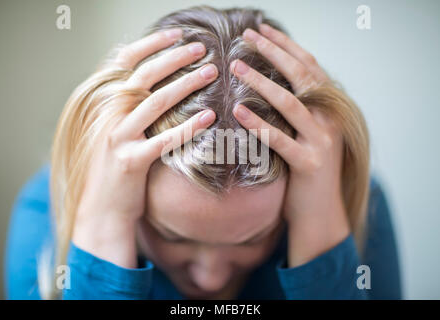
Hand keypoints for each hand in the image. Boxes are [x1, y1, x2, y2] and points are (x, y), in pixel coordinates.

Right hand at [72, 28, 217, 267]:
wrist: (100, 210)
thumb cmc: (114, 169)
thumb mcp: (115, 131)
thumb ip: (130, 108)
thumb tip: (158, 85)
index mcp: (103, 104)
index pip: (125, 63)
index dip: (151, 45)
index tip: (176, 34)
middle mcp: (107, 116)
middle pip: (144, 76)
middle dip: (175, 58)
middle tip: (202, 48)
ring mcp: (117, 138)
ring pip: (156, 102)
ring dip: (187, 84)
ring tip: (212, 72)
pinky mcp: (131, 162)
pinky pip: (165, 140)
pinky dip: (189, 126)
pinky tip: (210, 116)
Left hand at [230, 24, 349, 267]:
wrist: (321, 212)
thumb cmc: (306, 171)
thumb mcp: (306, 133)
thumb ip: (298, 109)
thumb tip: (267, 83)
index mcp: (330, 107)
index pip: (309, 66)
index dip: (286, 45)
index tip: (262, 29)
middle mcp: (331, 119)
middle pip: (302, 76)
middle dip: (274, 52)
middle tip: (247, 35)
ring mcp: (322, 141)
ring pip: (291, 103)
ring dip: (261, 82)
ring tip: (235, 66)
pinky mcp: (309, 164)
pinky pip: (280, 140)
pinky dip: (258, 123)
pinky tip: (237, 110)